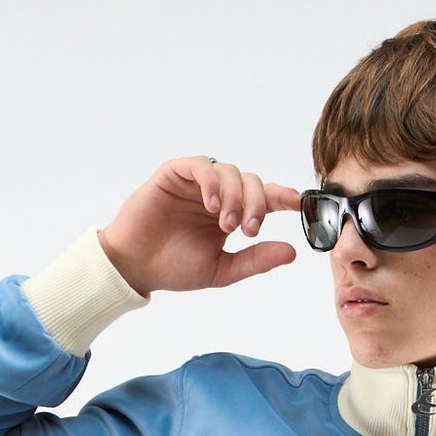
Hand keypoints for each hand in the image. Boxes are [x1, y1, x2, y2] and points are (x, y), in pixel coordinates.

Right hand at [99, 158, 301, 297]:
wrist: (136, 266)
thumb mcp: (222, 270)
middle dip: (257, 204)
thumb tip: (292, 252)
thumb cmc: (175, 267)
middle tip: (248, 230)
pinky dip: (211, 182)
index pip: (265, 197)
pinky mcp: (175, 173)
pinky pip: (201, 166)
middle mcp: (218, 194)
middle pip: (251, 182)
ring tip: (226, 224)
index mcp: (233, 213)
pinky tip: (211, 205)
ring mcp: (197, 182)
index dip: (283, 197)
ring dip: (235, 196)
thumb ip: (255, 259)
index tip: (299, 204)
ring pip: (229, 172)